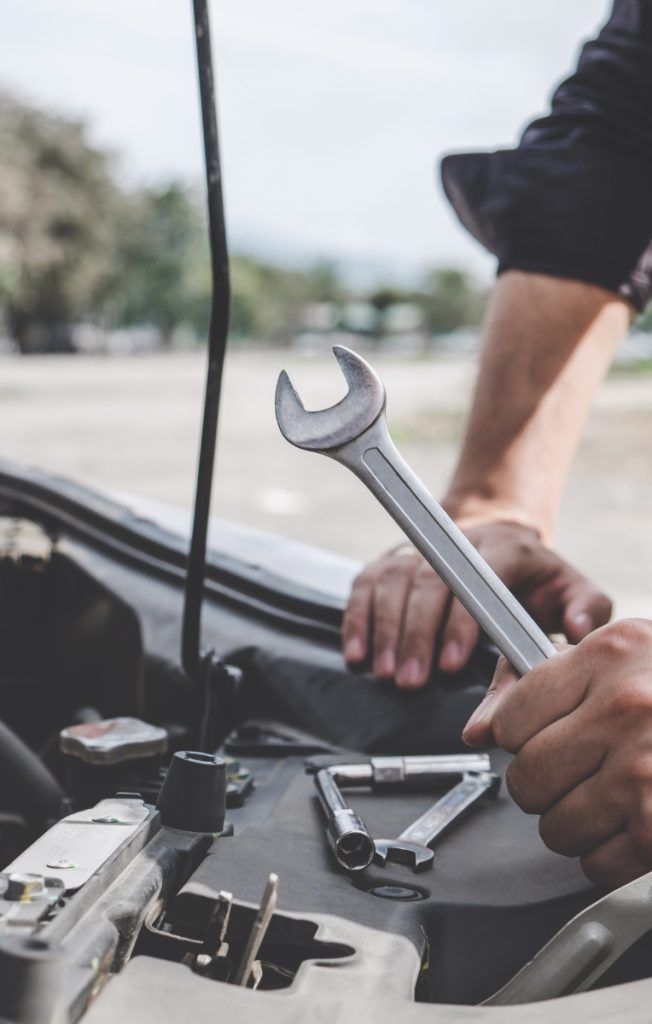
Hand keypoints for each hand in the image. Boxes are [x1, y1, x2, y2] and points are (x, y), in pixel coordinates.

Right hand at [342, 520, 611, 688]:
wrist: (498, 535)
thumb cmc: (535, 575)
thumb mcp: (572, 587)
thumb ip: (584, 609)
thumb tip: (575, 632)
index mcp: (504, 549)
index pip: (476, 581)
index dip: (460, 622)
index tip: (452, 663)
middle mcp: (456, 542)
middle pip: (427, 582)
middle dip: (416, 635)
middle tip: (411, 681)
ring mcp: (419, 548)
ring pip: (392, 581)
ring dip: (385, 629)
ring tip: (385, 671)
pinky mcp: (391, 558)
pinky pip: (365, 583)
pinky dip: (357, 617)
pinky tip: (357, 651)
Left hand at [463, 620, 651, 887]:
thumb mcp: (632, 655)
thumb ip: (555, 683)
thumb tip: (480, 729)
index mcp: (611, 655)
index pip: (512, 715)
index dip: (519, 737)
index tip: (538, 740)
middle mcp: (625, 709)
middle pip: (525, 777)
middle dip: (544, 785)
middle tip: (575, 774)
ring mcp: (644, 770)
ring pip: (555, 826)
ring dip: (576, 823)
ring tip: (612, 797)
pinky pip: (595, 862)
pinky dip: (609, 855)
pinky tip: (634, 822)